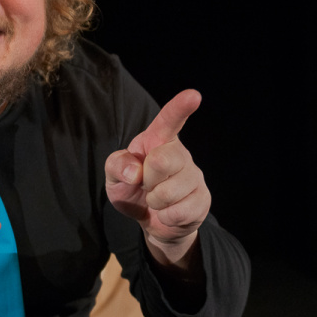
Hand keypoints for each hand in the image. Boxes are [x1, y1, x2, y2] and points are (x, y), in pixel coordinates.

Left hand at [105, 90, 209, 263]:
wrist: (151, 220)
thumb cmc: (133, 189)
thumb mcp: (114, 176)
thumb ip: (117, 165)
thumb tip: (135, 172)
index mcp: (158, 140)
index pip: (169, 120)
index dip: (180, 108)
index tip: (193, 95)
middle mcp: (180, 154)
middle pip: (162, 161)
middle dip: (147, 179)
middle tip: (147, 184)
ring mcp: (194, 177)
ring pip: (168, 192)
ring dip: (155, 201)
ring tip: (157, 199)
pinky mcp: (202, 199)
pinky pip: (178, 212)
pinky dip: (165, 217)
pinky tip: (168, 213)